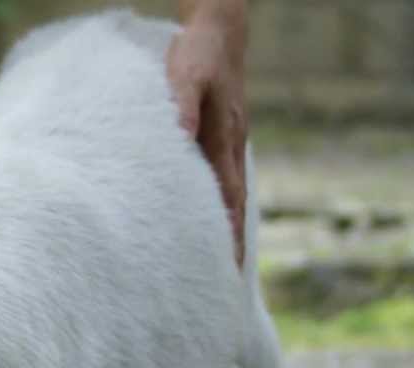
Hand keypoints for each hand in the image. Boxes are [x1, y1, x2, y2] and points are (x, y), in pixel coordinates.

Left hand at [167, 1, 247, 265]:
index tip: (227, 273)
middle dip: (230, 249)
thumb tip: (182, 139)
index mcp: (225, 143)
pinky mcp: (215, 143)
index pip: (228, 202)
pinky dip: (214, 210)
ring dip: (222, 233)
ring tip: (214, 273)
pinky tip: (201, 227)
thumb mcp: (188, 73)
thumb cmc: (199, 52)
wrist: (219, 31)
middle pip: (231, 210)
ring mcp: (226, 148)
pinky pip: (216, 185)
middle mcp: (230, 151)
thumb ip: (183, 105)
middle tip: (222, 290)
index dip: (228, 238)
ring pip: (225, 200)